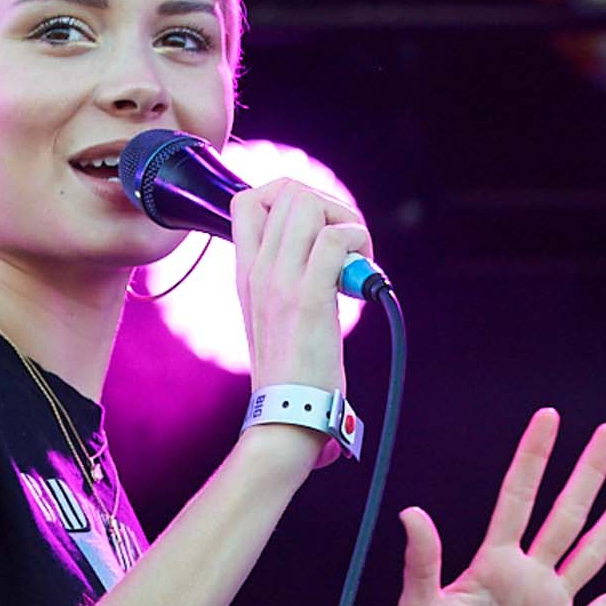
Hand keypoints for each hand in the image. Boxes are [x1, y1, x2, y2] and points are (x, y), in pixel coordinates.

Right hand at [230, 174, 371, 405]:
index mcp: (245, 274)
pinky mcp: (309, 297)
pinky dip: (358, 244)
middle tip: (345, 245)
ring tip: (354, 260)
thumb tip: (319, 250)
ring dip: (345, 221)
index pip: (245, 200)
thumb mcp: (269, 317)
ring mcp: (280, 282)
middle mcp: (258, 271)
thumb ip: (281, 280)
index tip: (312, 229)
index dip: (285, 196)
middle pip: (287, 191)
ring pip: (309, 204)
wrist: (287, 415)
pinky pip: (337, 238)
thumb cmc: (289, 374)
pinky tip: (359, 277)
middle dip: (328, 205)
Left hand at [394, 407, 605, 605]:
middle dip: (588, 472)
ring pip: (593, 550)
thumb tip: (411, 512)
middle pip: (566, 513)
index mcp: (492, 562)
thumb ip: (422, 562)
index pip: (518, 498)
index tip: (549, 418)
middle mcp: (528, 575)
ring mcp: (551, 605)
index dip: (533, 458)